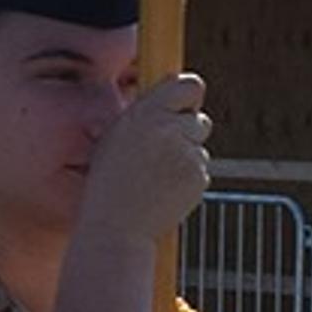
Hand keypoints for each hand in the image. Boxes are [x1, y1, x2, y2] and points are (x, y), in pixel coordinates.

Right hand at [78, 74, 213, 243]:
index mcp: (144, 113)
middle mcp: (167, 128)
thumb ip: (146, 115)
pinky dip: (188, 182)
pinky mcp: (198, 176)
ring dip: (187, 160)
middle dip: (188, 134)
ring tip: (157, 179)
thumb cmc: (110, 182)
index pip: (188, 86)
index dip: (189, 97)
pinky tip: (165, 193)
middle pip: (200, 120)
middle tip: (164, 155)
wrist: (116, 225)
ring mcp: (185, 153)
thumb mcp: (115, 138)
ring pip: (200, 148)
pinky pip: (202, 171)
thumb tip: (177, 94)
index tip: (184, 107)